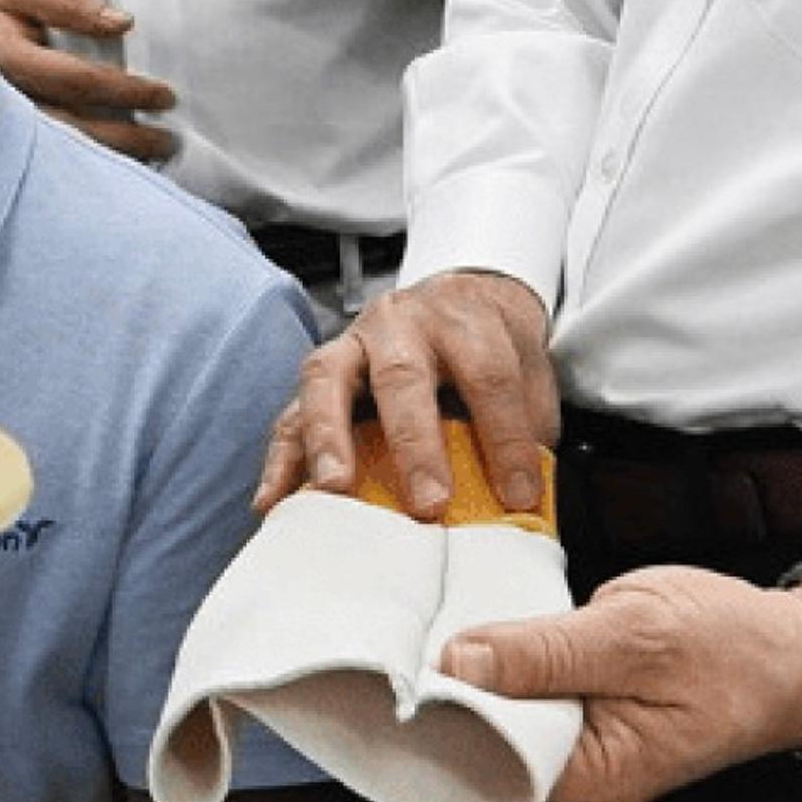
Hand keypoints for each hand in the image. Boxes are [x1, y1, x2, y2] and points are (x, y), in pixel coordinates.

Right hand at [0, 0, 176, 163]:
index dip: (127, 90)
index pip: (80, 81)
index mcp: (6, 57)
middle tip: (168, 140)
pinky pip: (45, 165)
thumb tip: (121, 22)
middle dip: (129, 138)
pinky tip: (112, 172)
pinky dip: (83, 170)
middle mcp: (0, 102)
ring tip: (153, 159)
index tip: (164, 95)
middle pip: (76, 129)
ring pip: (61, 156)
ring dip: (112, 161)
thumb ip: (67, 1)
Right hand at [263, 269, 554, 516]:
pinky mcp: (321, 374)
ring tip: (334, 490)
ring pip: (327, 379)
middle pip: (402, 376)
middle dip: (415, 444)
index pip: (487, 375)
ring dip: (329, 437)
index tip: (518, 496)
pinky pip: (292, 412)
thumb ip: (526, 425)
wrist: (462, 298)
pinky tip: (275, 499)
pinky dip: (281, 458)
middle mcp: (401, 324)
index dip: (506, 438)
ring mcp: (352, 344)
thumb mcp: (526, 371)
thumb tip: (522, 498)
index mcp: (462, 320)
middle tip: (429, 504)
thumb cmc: (492, 345)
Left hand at [437, 565, 801, 801]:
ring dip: (482, 653)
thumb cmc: (737, 652)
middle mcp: (576, 770)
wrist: (796, 649)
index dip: (444, 697)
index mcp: (589, 775)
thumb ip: (545, 653)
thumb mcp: (636, 637)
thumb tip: (460, 664)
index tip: (406, 651)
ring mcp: (578, 736)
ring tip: (458, 607)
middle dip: (456, 672)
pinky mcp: (582, 702)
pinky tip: (498, 615)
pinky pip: (528, 679)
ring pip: (502, 696)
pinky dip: (512, 646)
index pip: (485, 748)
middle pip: (484, 724)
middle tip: (424, 613)